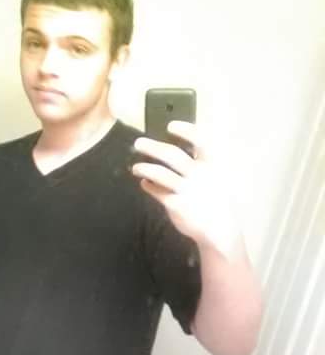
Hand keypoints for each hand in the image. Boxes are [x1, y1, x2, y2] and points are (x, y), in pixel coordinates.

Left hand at [131, 121, 241, 256]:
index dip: (186, 131)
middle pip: (173, 156)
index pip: (201, 142)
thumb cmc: (214, 199)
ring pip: (161, 174)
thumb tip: (172, 152)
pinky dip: (149, 186)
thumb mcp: (215, 178)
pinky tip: (144, 184)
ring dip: (145, 168)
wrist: (218, 229)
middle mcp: (199, 176)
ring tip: (135, 168)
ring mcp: (187, 190)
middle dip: (153, 147)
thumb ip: (199, 165)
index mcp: (211, 166)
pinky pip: (158, 192)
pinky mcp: (177, 205)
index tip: (171, 126)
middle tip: (138, 143)